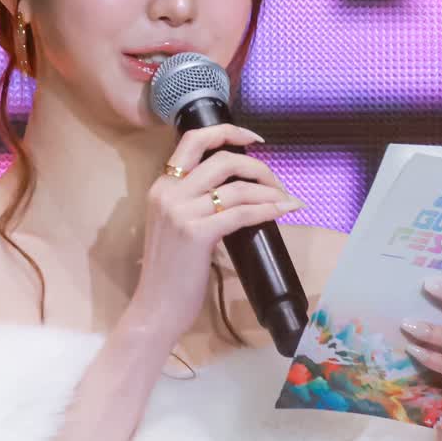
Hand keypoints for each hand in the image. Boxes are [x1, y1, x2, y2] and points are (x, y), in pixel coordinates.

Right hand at [130, 127, 303, 347]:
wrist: (155, 307)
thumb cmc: (169, 273)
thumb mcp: (175, 227)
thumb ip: (194, 204)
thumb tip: (236, 192)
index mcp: (162, 187)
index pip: (194, 141)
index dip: (228, 132)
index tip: (255, 140)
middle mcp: (169, 193)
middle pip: (222, 159)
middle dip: (258, 167)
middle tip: (277, 183)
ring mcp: (181, 213)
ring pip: (237, 187)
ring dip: (270, 192)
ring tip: (286, 201)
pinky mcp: (197, 234)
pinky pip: (242, 213)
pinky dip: (267, 210)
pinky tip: (282, 211)